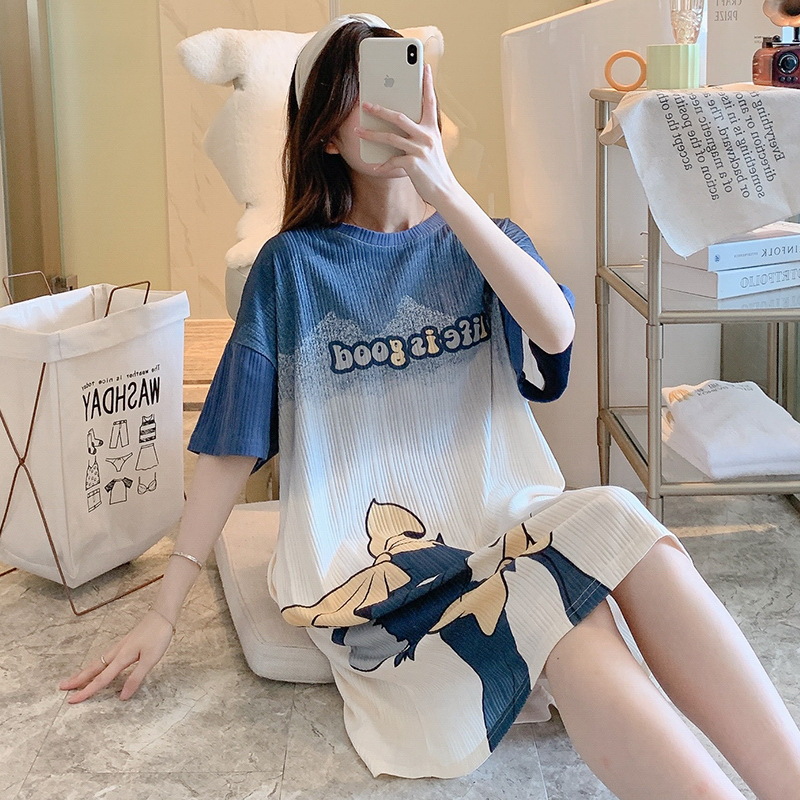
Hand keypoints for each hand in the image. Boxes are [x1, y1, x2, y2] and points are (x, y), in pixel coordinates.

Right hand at [57, 609, 174, 702]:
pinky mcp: (125, 643)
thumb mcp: (150, 659)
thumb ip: (136, 677)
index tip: (72, 700)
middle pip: (93, 669)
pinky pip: (105, 658)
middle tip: (62, 687)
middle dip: (77, 679)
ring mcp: (120, 647)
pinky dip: (96, 665)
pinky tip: (98, 666)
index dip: (86, 691)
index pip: (101, 679)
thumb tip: (122, 697)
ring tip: (74, 680)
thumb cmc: (158, 636)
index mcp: (121, 657)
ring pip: (98, 662)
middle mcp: (117, 652)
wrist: (162, 615)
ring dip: (85, 672)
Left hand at [356, 63, 459, 206]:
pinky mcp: (413, 164)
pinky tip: (373, 166)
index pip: (430, 101)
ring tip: (358, 132)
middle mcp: (427, 135)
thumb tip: (397, 124)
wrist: (444, 190)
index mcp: (432, 128)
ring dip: (371, 135)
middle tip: (365, 104)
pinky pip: (392, 161)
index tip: (425, 67)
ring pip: (390, 137)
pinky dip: (382, 165)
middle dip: (379, 110)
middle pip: (398, 117)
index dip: (427, 83)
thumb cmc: (434, 168)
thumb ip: (418, 134)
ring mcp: (420, 149)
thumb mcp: (430, 147)